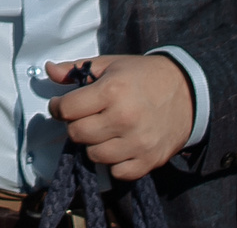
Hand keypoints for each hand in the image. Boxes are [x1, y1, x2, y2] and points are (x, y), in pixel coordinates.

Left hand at [46, 54, 191, 180]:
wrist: (187, 91)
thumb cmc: (143, 75)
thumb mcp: (110, 64)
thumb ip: (76, 68)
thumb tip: (48, 70)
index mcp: (111, 91)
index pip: (67, 109)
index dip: (58, 107)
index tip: (62, 105)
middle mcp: (123, 118)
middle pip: (77, 134)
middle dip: (75, 125)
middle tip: (84, 118)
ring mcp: (137, 142)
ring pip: (94, 155)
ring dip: (93, 144)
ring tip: (102, 131)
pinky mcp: (149, 160)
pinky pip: (118, 172)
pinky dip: (114, 163)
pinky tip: (118, 146)